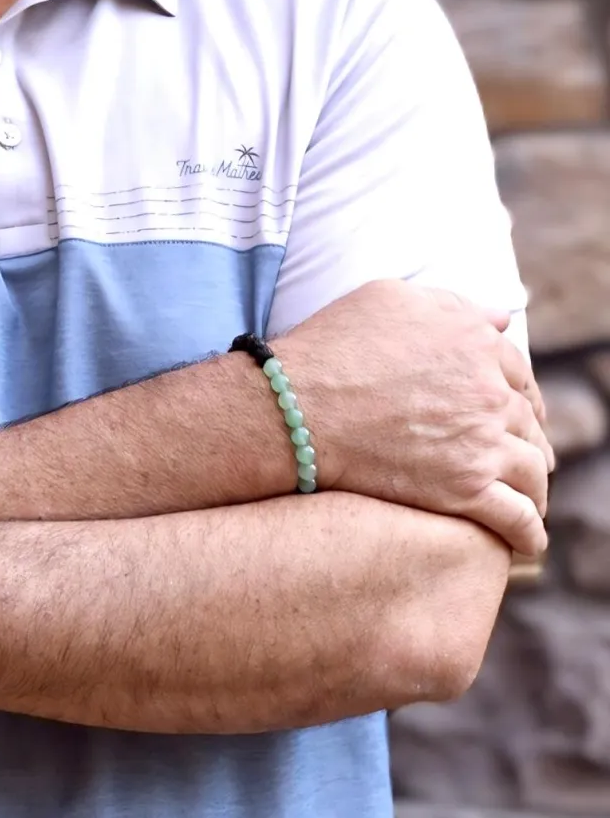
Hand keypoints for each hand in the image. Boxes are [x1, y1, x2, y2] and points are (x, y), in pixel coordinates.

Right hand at [277, 282, 552, 558]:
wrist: (301, 405)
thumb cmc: (335, 345)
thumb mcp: (391, 297)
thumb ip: (451, 305)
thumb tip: (501, 318)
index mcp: (475, 341)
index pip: (518, 372)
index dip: (521, 393)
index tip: (519, 410)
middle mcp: (489, 391)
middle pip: (529, 421)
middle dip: (532, 439)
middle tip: (527, 454)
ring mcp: (482, 442)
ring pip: (533, 470)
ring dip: (536, 485)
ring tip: (530, 497)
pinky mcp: (467, 490)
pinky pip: (518, 518)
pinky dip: (529, 532)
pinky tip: (527, 540)